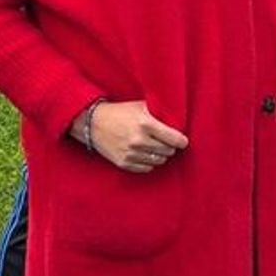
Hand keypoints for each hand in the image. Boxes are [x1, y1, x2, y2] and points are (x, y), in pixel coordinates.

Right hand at [73, 100, 188, 171]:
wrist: (93, 122)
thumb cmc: (120, 112)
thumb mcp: (140, 106)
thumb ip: (159, 113)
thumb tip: (179, 121)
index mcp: (145, 124)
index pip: (175, 139)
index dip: (181, 141)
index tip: (182, 141)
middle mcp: (139, 140)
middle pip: (169, 151)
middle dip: (170, 147)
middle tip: (165, 141)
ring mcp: (130, 153)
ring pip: (159, 161)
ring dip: (160, 155)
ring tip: (154, 146)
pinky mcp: (123, 163)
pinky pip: (147, 168)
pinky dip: (148, 162)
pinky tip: (144, 153)